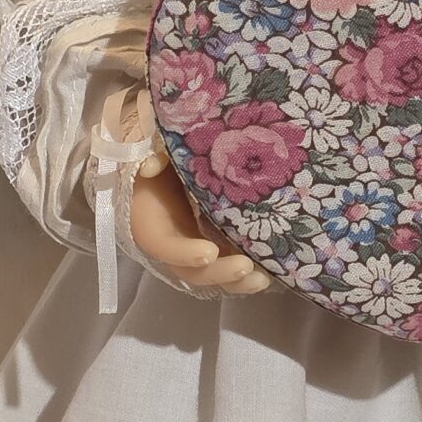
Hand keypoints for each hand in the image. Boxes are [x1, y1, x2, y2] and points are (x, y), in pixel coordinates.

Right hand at [124, 138, 273, 293]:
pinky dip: (248, 270)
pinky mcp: (216, 239)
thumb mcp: (148, 141)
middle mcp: (171, 236)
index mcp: (148, 215)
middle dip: (218, 272)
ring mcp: (195, 242)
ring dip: (237, 280)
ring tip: (265, 278)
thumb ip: (149, 150)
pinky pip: (229, 261)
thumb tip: (152, 164)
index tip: (208, 252)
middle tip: (246, 267)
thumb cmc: (159, 143)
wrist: (174, 144)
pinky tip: (274, 269)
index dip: (182, 252)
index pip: (161, 244)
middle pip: (189, 269)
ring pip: (213, 272)